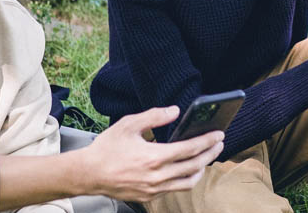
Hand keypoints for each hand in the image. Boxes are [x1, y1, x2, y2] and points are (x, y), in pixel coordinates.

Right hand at [79, 106, 223, 202]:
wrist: (88, 174)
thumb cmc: (107, 148)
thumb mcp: (128, 124)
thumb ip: (154, 116)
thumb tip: (175, 111)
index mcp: (154, 157)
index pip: (190, 149)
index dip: (207, 141)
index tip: (219, 135)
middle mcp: (157, 176)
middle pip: (194, 166)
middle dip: (210, 154)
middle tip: (219, 144)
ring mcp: (154, 190)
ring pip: (187, 183)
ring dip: (200, 170)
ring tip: (206, 158)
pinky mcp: (148, 197)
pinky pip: (174, 189)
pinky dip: (185, 180)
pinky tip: (186, 170)